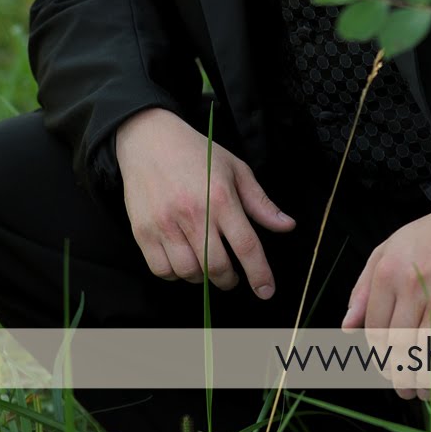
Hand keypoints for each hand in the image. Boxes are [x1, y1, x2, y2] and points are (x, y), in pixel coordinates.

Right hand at [115, 108, 294, 296]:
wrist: (149, 140)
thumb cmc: (197, 154)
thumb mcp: (236, 170)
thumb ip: (261, 203)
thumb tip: (287, 226)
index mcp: (222, 198)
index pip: (246, 246)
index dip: (259, 274)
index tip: (266, 291)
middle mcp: (194, 214)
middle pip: (217, 267)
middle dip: (229, 280)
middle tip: (232, 277)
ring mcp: (166, 224)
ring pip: (189, 272)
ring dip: (202, 277)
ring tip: (206, 264)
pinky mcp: (143, 232)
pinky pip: (162, 270)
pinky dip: (176, 274)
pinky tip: (183, 260)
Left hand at [341, 209, 430, 398]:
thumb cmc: (430, 236)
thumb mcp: (387, 250)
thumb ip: (364, 288)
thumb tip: (347, 328)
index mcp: (387, 272)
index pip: (375, 329)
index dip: (378, 356)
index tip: (385, 366)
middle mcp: (413, 283)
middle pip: (399, 345)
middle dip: (398, 375)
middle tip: (403, 388)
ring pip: (427, 350)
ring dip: (422, 379)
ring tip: (421, 391)